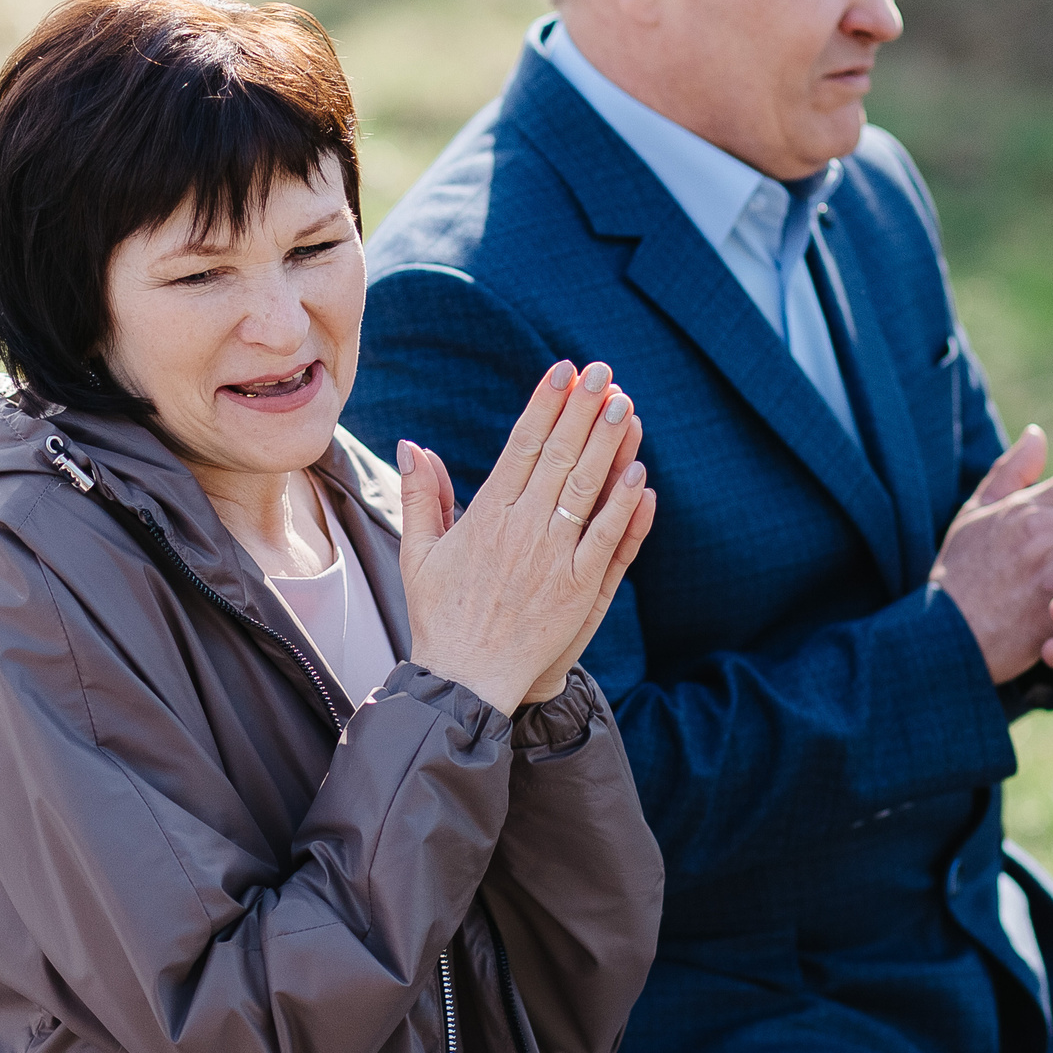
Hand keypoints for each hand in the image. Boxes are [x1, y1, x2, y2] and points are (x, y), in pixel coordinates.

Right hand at [399, 360, 658, 714]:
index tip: (563, 373)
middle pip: (558, 457)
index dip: (544, 406)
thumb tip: (413, 445)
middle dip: (582, 410)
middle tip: (604, 373)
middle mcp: (520, 531)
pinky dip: (622, 507)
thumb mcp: (419, 552)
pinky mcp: (577, 590)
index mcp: (484, 517)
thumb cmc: (440, 616)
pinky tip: (639, 474)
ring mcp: (552, 560)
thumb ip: (422, 495)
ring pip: (585, 490)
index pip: (521, 447)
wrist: (463, 680)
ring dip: (607, 445)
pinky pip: (606, 540)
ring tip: (624, 404)